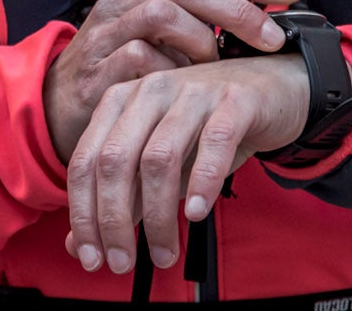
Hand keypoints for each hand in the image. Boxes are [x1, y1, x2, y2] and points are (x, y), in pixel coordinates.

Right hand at [44, 0, 301, 161]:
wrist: (61, 103)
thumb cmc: (126, 67)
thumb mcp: (165, 36)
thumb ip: (204, 19)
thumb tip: (266, 9)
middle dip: (239, 8)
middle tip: (273, 37)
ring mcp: (109, 31)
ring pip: (164, 12)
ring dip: (202, 39)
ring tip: (220, 65)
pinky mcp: (98, 68)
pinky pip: (141, 57)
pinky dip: (170, 71)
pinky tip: (185, 86)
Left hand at [63, 54, 307, 276]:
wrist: (273, 89)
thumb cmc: (208, 130)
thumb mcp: (160, 164)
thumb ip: (121, 199)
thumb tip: (78, 247)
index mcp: (122, 101)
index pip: (86, 161)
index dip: (83, 214)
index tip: (92, 258)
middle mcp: (151, 90)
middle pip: (116, 160)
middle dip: (114, 220)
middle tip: (123, 263)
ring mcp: (193, 91)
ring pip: (160, 158)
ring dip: (158, 216)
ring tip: (164, 253)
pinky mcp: (235, 100)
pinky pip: (214, 143)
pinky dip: (202, 182)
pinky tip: (196, 213)